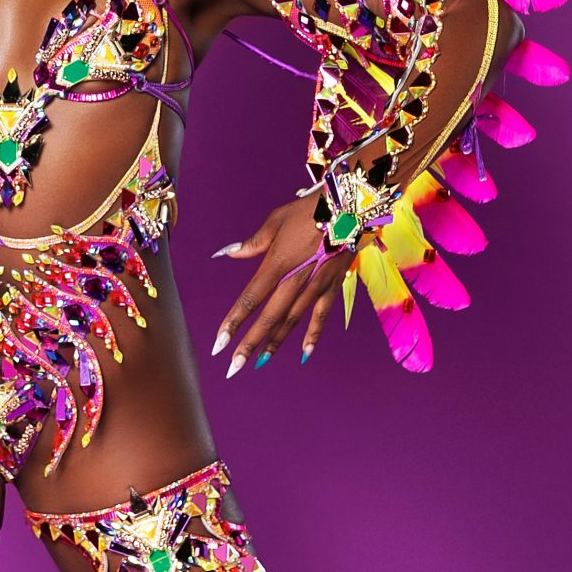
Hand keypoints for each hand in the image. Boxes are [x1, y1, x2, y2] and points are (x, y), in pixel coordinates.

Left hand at [210, 197, 349, 376]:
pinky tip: (305, 353)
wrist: (351, 206)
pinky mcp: (332, 286)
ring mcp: (316, 285)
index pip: (250, 298)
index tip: (219, 342)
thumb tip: (227, 254)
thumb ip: (253, 243)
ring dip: (275, 343)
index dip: (234, 322)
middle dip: (250, 344)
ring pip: (292, 321)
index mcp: (277, 263)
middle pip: (269, 318)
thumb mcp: (276, 220)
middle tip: (234, 366)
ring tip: (259, 363)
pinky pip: (322, 315)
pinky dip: (313, 334)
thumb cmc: (311, 209)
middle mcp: (295, 280)